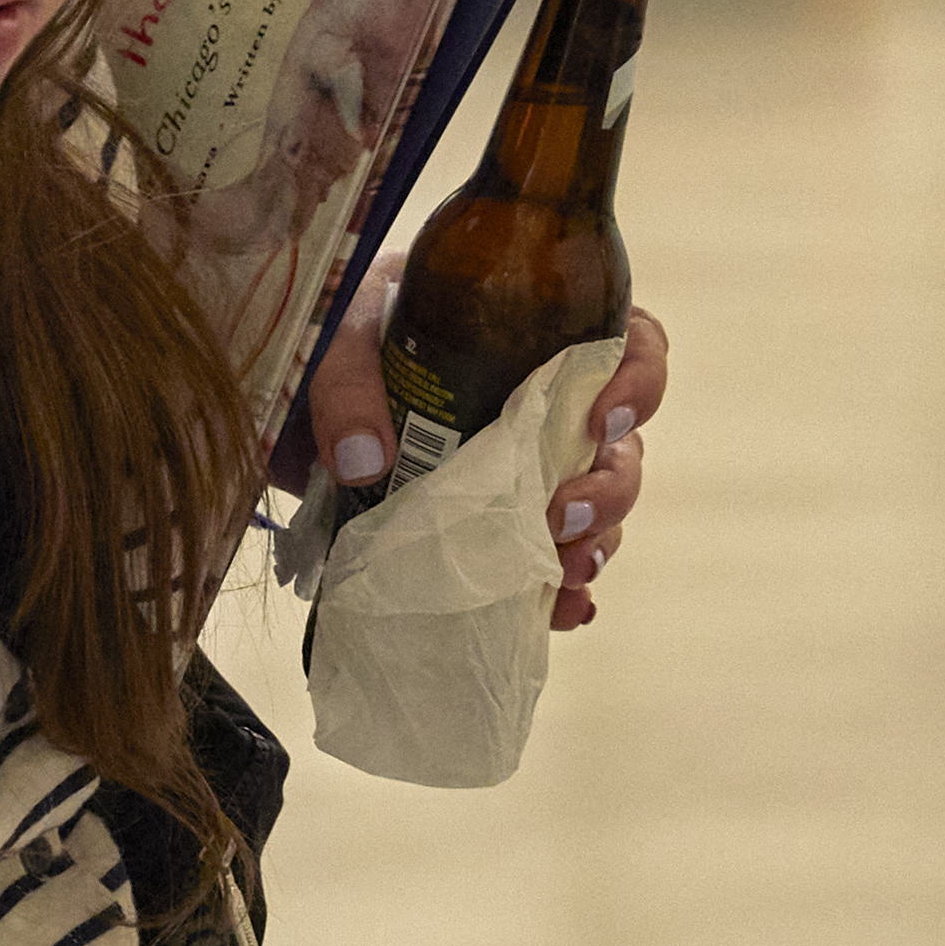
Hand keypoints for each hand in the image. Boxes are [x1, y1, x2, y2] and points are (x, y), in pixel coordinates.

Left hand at [298, 297, 673, 631]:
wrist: (304, 408)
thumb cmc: (347, 347)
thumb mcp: (341, 335)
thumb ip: (347, 381)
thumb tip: (364, 459)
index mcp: (540, 337)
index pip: (630, 345)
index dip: (640, 381)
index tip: (605, 418)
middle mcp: (553, 408)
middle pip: (624, 446)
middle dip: (612, 488)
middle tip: (563, 514)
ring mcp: (535, 472)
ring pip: (600, 511)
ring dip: (595, 544)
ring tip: (565, 572)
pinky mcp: (502, 528)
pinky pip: (554, 565)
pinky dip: (564, 593)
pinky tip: (559, 609)